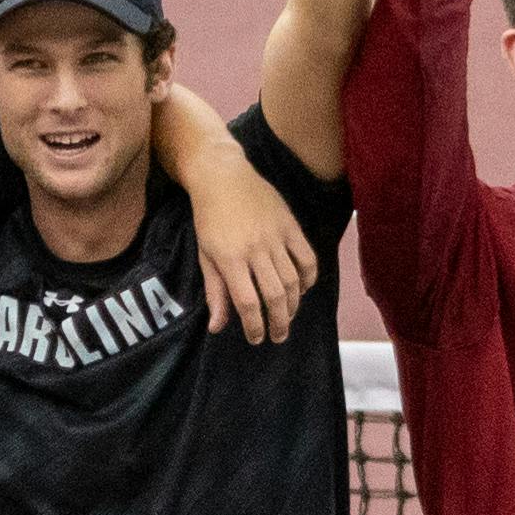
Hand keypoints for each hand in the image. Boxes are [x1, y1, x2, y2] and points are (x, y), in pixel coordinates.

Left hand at [185, 154, 316, 345]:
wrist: (222, 176)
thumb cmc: (208, 218)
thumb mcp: (205, 255)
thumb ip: (215, 292)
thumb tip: (218, 328)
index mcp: (230, 259)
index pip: (248, 303)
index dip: (255, 327)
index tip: (256, 338)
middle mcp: (256, 249)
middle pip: (276, 296)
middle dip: (279, 322)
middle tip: (278, 336)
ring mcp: (276, 236)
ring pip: (294, 281)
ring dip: (294, 305)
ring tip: (289, 317)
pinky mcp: (290, 225)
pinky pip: (307, 258)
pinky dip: (309, 278)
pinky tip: (303, 289)